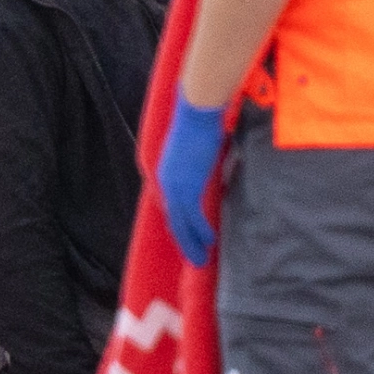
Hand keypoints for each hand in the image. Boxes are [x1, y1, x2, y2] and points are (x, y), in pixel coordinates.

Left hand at [154, 96, 226, 267]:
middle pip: (172, 220)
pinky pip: (193, 219)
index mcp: (165, 174)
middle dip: (182, 240)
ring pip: (180, 224)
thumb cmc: (198, 125)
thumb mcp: (192, 150)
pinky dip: (200, 233)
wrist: (196, 114)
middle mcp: (165, 184)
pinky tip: (209, 243)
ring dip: (191, 243)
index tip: (184, 236)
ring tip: (199, 259)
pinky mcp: (187, 189)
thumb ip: (194, 165)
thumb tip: (205, 170)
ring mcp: (175, 188)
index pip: (168, 206)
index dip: (177, 223)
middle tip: (192, 257)